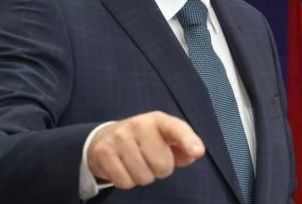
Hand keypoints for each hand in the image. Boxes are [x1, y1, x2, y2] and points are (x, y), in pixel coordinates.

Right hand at [87, 111, 204, 188]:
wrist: (106, 137)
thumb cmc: (144, 141)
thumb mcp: (165, 139)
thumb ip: (183, 147)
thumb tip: (194, 153)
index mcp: (158, 120)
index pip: (176, 129)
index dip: (188, 141)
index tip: (197, 151)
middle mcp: (139, 124)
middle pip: (162, 165)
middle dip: (160, 170)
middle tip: (150, 160)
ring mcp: (119, 137)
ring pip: (143, 176)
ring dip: (143, 177)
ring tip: (137, 164)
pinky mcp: (104, 151)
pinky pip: (124, 182)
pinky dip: (127, 181)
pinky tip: (123, 168)